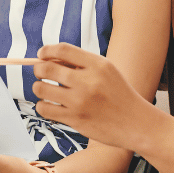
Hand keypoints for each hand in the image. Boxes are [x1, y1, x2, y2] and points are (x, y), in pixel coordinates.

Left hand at [31, 43, 155, 150]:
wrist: (135, 123)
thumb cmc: (118, 94)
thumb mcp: (107, 71)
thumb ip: (82, 63)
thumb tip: (48, 59)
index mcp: (98, 65)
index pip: (63, 49)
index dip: (47, 50)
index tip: (41, 55)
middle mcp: (88, 82)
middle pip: (47, 68)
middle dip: (38, 70)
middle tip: (40, 73)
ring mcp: (80, 102)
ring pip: (41, 88)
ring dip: (38, 88)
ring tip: (45, 90)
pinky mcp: (75, 119)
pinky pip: (45, 109)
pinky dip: (42, 105)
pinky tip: (49, 104)